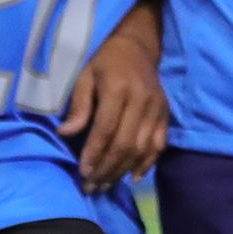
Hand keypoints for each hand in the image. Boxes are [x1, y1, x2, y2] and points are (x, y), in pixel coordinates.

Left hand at [64, 6, 168, 190]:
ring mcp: (157, 108)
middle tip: (92, 186)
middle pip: (125, 143)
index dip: (95, 153)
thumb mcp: (84, 77)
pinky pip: (159, 145)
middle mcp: (141, 100)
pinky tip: (132, 177)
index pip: (106, 128)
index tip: (83, 172)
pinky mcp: (166, 114)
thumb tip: (67, 134)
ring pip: (142, 148)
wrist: (137, 47)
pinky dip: (146, 164)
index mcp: (118, 88)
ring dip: (123, 170)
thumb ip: (78, 106)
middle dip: (107, 168)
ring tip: (106, 185)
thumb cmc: (104, 62)